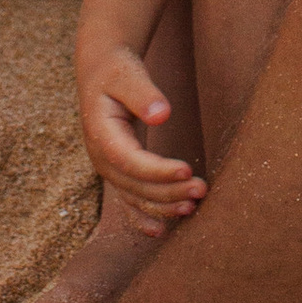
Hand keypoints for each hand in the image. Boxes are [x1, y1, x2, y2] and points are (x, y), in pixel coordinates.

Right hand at [79, 43, 204, 229]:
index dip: (158, 170)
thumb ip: (143, 94)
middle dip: (169, 191)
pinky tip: (160, 231)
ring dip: (163, 205)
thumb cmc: (116, 71)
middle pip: (135, 185)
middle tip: (202, 189)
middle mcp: (101, 158)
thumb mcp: (127, 74)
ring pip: (135, 197)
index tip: (187, 170)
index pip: (130, 161)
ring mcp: (108, 169)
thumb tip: (162, 114)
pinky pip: (129, 201)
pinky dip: (144, 217)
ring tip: (193, 206)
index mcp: (101, 134)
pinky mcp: (118, 172)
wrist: (100, 74)